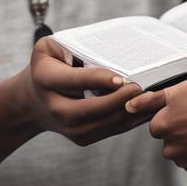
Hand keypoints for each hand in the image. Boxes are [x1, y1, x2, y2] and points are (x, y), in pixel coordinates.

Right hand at [28, 37, 146, 145]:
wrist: (34, 101)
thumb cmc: (49, 65)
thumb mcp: (51, 48)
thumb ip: (72, 47)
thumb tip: (106, 51)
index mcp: (46, 80)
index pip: (74, 81)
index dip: (98, 80)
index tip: (121, 78)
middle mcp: (55, 108)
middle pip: (91, 109)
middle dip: (119, 101)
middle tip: (142, 89)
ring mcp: (68, 128)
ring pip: (103, 124)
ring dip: (130, 113)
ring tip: (152, 100)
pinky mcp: (81, 138)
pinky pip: (110, 131)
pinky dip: (130, 121)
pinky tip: (147, 110)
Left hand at [126, 46, 186, 170]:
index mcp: (175, 100)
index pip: (146, 101)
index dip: (138, 102)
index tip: (131, 105)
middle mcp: (172, 125)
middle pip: (158, 125)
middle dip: (169, 120)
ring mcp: (182, 146)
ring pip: (170, 144)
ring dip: (179, 138)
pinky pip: (184, 158)